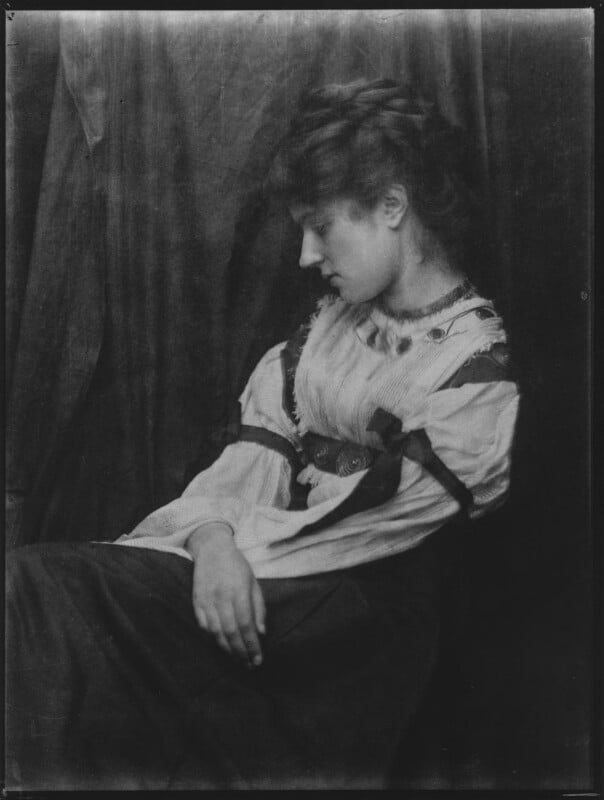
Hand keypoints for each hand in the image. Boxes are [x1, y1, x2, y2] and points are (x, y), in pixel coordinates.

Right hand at [186, 523, 265, 668]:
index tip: (257, 659)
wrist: (212, 549)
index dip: (252, 645)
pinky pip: (204, 625)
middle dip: (241, 652)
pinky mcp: (196, 601)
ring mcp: (207, 599)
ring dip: (227, 649)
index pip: (246, 625)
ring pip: (216, 632)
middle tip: (248, 666)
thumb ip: (258, 607)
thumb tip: (261, 632)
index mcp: (239, 591)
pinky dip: (213, 638)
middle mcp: (222, 596)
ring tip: (237, 660)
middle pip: (231, 632)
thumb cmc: (237, 566)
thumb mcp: (253, 582)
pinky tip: (221, 645)